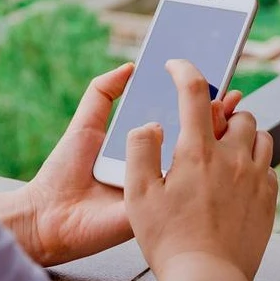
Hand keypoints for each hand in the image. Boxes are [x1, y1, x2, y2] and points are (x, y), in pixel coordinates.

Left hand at [0, 63, 241, 265]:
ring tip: (227, 114)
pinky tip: (212, 148)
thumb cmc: (65, 170)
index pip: (176, 119)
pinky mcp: (160, 206)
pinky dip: (201, 170)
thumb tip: (130, 66)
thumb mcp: (87, 123)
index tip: (213, 83)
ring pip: (195, 162)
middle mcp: (156, 164)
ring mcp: (161, 186)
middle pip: (192, 138)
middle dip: (214, 117)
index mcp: (143, 145)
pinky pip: (183, 187)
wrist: (49, 214)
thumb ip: (104, 92)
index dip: (195, 102)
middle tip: (229, 96)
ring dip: (215, 140)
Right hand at [125, 59, 277, 280]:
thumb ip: (140, 149)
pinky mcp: (269, 197)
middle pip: (238, 112)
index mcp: (198, 152)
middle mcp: (233, 157)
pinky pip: (268, 164)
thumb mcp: (138, 194)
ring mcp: (256, 177)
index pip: (194, 92)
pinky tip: (238, 178)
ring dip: (242, 134)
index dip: (183, 70)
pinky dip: (254, 161)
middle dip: (221, 112)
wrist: (208, 279)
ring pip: (259, 134)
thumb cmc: (170, 239)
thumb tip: (151, 125)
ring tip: (224, 151)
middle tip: (205, 128)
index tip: (177, 65)